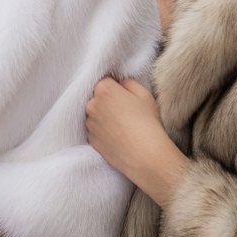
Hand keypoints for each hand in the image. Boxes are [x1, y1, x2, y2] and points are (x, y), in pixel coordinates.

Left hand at [85, 77, 186, 206]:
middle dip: (107, 101)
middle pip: (96, 97)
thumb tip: (119, 83)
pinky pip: (95, 130)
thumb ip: (128, 82)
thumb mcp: (144, 94)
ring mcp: (89, 123)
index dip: (116, 87)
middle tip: (124, 111)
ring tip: (122, 125)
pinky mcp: (90, 139)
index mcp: (104, 90)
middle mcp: (91, 105)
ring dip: (103, 116)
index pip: (104, 81)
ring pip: (95, 114)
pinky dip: (103, 131)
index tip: (124, 96)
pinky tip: (118, 136)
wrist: (145, 156)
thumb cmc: (147, 123)